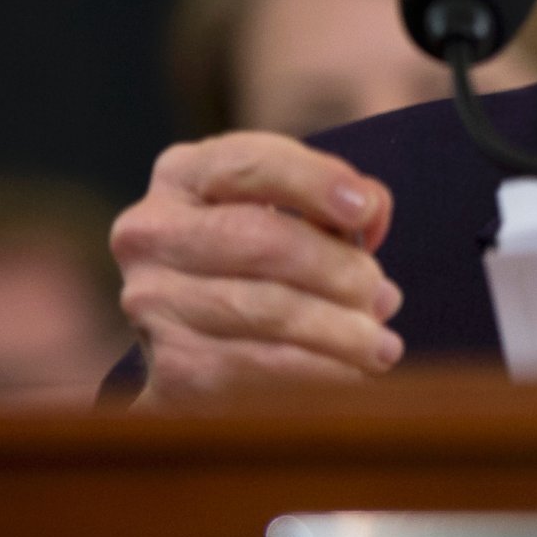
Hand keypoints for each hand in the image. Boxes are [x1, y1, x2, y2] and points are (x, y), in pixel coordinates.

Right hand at [111, 132, 402, 404]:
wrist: (202, 346)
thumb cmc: (262, 262)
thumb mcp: (289, 213)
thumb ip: (335, 199)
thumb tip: (370, 210)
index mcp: (185, 175)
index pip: (249, 163)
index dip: (313, 181)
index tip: (365, 210)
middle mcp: (153, 232)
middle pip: (260, 239)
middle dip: (337, 269)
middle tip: (383, 294)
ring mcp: (152, 301)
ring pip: (264, 310)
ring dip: (340, 331)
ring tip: (383, 344)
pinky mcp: (168, 365)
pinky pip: (258, 368)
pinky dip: (320, 372)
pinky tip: (355, 373)